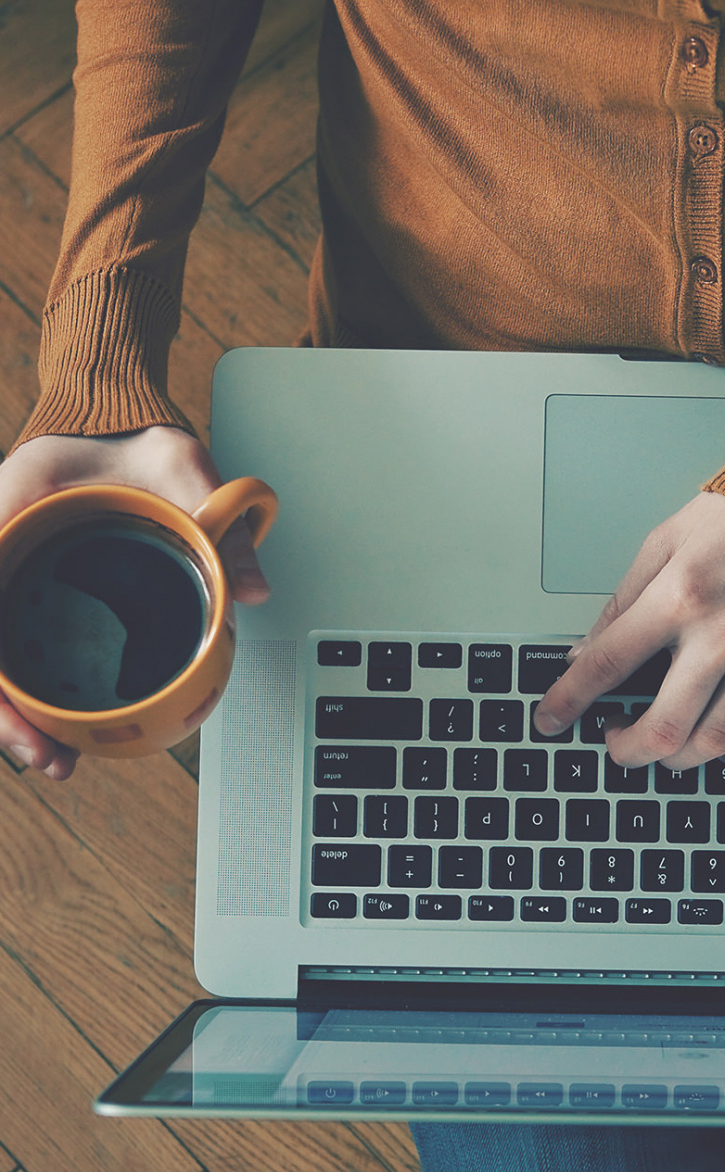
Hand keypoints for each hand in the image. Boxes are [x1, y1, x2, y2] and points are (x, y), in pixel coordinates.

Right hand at [0, 426, 269, 778]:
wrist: (109, 414)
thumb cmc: (125, 432)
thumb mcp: (177, 464)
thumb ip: (215, 517)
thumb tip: (254, 589)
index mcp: (8, 513)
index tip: (18, 710)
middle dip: (4, 713)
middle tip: (51, 756)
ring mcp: (8, 572)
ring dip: (13, 714)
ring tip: (56, 757)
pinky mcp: (26, 591)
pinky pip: (15, 647)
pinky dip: (26, 691)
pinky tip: (57, 727)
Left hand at [534, 491, 724, 771]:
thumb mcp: (660, 547)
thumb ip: (621, 605)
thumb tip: (585, 652)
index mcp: (679, 599)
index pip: (608, 664)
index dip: (569, 699)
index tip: (550, 718)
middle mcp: (721, 636)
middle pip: (664, 727)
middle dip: (627, 749)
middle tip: (613, 740)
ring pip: (712, 743)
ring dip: (674, 757)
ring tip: (657, 741)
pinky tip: (710, 743)